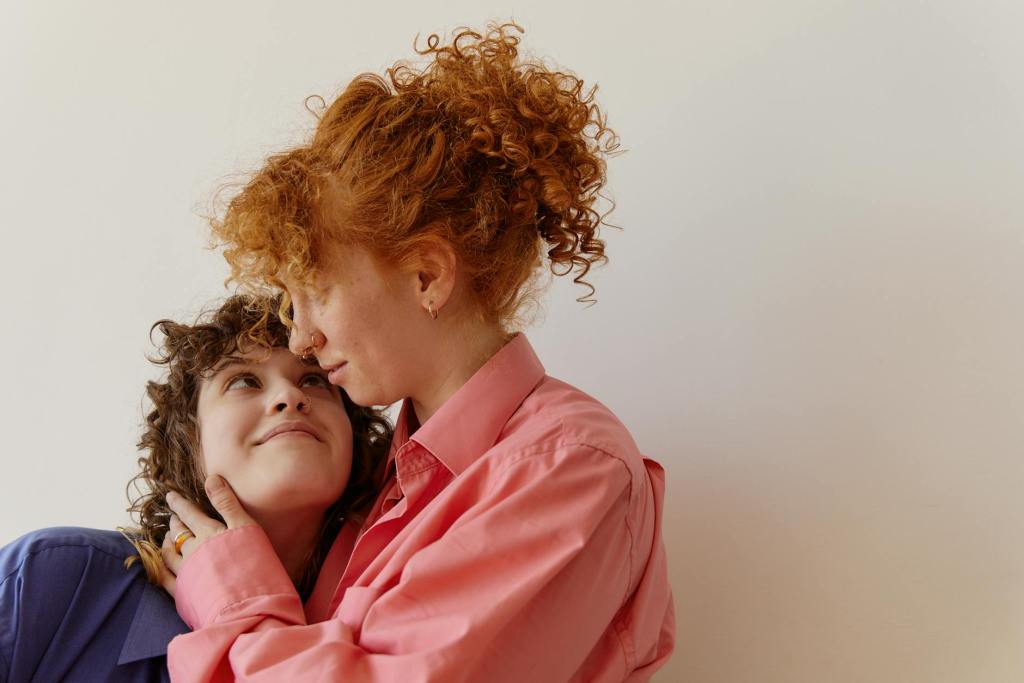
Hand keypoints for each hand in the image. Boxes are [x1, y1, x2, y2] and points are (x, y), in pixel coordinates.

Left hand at [159, 475, 257, 596]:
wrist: (249, 609)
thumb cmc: (256, 566)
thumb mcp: (248, 528)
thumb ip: (228, 504)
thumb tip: (210, 478)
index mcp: (208, 533)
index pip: (189, 514)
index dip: (179, 504)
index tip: (170, 496)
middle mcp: (192, 551)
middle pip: (178, 533)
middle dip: (174, 522)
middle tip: (173, 517)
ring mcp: (185, 574)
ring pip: (168, 554)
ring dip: (166, 543)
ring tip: (167, 538)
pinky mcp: (183, 595)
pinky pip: (164, 577)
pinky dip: (160, 568)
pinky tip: (160, 566)